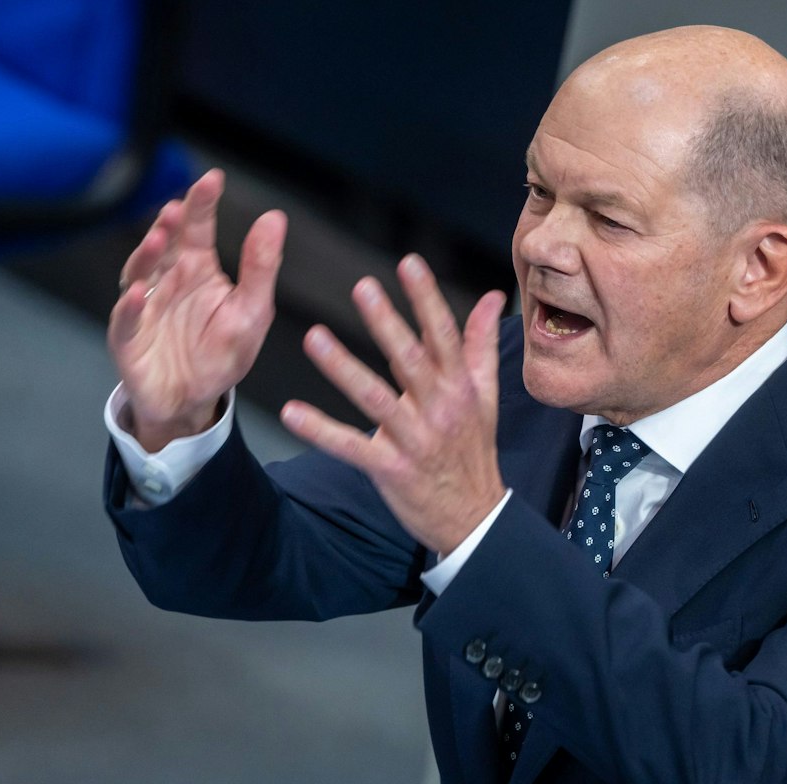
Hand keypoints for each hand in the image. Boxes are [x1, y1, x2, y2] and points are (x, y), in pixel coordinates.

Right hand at [109, 169, 286, 451]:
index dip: (202, 204)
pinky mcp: (128, 337)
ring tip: (158, 238)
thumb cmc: (220, 354)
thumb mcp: (252, 312)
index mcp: (198, 269)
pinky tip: (137, 294)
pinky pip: (125, 319)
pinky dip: (129, 306)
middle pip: (164, 244)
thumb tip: (275, 218)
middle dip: (168, 225)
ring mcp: (144, 305)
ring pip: (139, 272)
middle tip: (178, 208)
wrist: (191, 401)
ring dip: (146, 254)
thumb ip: (261, 267)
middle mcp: (167, 279)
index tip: (212, 180)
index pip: (198, 228)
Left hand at [280, 255, 507, 555]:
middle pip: (409, 359)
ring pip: (375, 398)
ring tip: (314, 338)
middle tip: (362, 287)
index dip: (425, 298)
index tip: (408, 263)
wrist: (473, 518)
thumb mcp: (485, 396)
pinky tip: (291, 412)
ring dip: (343, 368)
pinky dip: (320, 430)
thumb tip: (494, 296)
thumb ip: (481, 344)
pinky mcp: (390, 469)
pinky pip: (350, 446)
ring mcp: (414, 440)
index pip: (443, 335)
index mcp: (460, 388)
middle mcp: (439, 409)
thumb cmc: (473, 451)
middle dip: (386, 322)